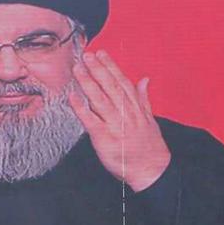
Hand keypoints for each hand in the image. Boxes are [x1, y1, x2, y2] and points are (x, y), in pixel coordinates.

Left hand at [68, 50, 171, 190]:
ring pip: (100, 99)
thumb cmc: (149, 147)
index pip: (122, 82)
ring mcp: (114, 125)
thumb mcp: (150, 119)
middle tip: (86, 55)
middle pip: (110, 86)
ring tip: (78, 69)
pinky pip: (90, 121)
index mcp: (136, 108)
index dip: (111, 66)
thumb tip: (145, 80)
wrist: (151, 171)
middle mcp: (125, 113)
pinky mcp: (104, 138)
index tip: (100, 53)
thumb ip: (144, 98)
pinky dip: (81, 108)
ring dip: (88, 83)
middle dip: (98, 69)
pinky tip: (72, 97)